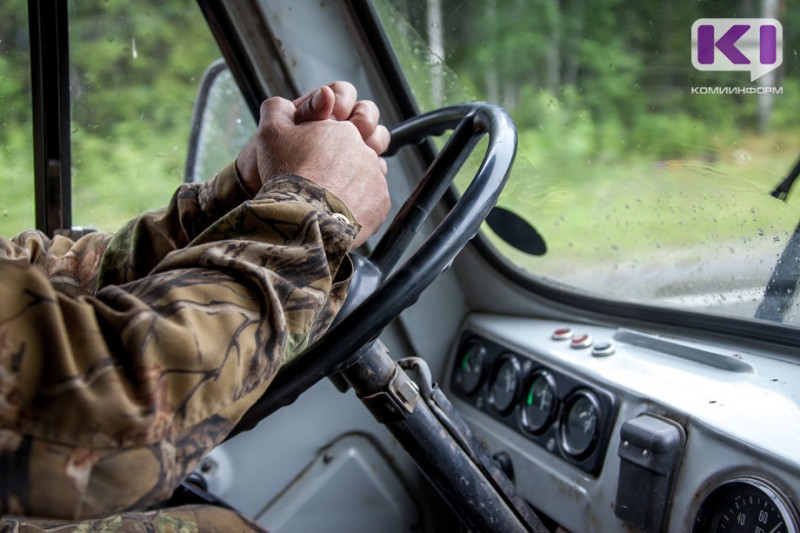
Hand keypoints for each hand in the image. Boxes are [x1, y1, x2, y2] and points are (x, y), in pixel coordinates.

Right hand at [239, 95, 388, 246]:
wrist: (304, 217)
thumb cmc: (288, 173)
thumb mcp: (271, 132)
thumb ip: (277, 110)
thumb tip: (282, 104)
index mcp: (344, 129)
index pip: (353, 119)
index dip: (339, 132)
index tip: (324, 145)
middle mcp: (366, 150)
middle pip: (368, 145)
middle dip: (353, 153)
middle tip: (331, 169)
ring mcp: (377, 177)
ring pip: (372, 173)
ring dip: (358, 179)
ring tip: (333, 192)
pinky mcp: (381, 204)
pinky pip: (375, 200)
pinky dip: (362, 204)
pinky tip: (341, 209)